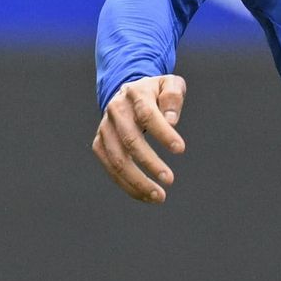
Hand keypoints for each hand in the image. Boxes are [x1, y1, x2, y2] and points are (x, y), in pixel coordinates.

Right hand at [92, 74, 186, 202]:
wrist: (128, 92)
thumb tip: (171, 121)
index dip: (163, 133)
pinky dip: (128, 185)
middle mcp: (116, 111)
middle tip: (170, 180)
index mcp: (135, 93)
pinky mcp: (99, 144)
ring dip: (137, 181)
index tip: (181, 150)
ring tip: (159, 196)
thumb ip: (173, 97)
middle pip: (130, 140)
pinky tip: (146, 196)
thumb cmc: (155, 92)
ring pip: (117, 159)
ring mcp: (105, 128)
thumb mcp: (170, 84)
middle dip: (149, 162)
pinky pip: (110, 169)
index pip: (147, 114)